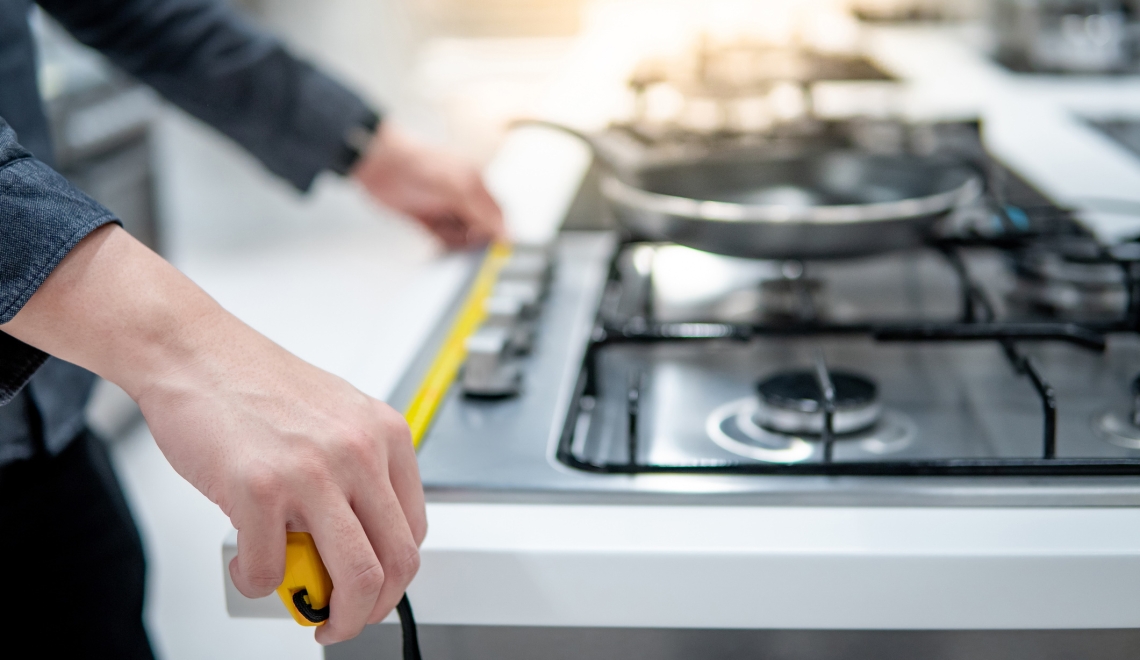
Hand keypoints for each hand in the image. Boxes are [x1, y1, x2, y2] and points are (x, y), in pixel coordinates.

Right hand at [138, 314, 426, 644]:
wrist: (195, 351)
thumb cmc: (256, 384)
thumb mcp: (336, 418)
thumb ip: (357, 471)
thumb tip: (362, 537)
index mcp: (385, 435)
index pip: (414, 529)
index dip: (395, 575)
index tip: (374, 589)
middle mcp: (359, 452)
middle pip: (395, 561)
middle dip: (372, 609)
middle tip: (344, 619)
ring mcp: (312, 470)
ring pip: (353, 576)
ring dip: (333, 616)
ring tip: (307, 612)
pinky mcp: (259, 488)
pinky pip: (270, 569)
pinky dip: (256, 583)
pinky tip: (245, 564)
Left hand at [353, 123, 504, 248]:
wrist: (380, 165)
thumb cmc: (418, 165)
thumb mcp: (459, 187)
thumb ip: (482, 212)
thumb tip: (503, 232)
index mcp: (474, 184)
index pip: (497, 214)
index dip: (499, 231)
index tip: (499, 249)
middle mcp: (461, 196)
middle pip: (480, 228)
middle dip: (476, 239)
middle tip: (469, 244)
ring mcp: (444, 208)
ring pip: (461, 236)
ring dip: (458, 242)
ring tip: (447, 236)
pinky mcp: (426, 220)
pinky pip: (442, 239)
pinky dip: (442, 244)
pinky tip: (438, 242)